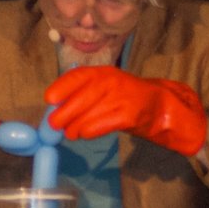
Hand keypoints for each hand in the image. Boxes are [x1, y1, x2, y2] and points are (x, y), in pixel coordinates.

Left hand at [44, 66, 207, 155]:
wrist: (159, 106)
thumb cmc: (124, 98)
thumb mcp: (104, 88)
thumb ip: (81, 95)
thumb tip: (55, 108)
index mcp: (103, 72)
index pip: (78, 76)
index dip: (62, 87)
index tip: (49, 99)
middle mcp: (112, 81)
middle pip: (81, 98)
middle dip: (63, 114)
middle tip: (53, 126)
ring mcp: (121, 98)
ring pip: (88, 114)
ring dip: (74, 127)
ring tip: (70, 133)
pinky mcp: (128, 115)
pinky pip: (100, 125)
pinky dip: (89, 131)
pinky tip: (85, 134)